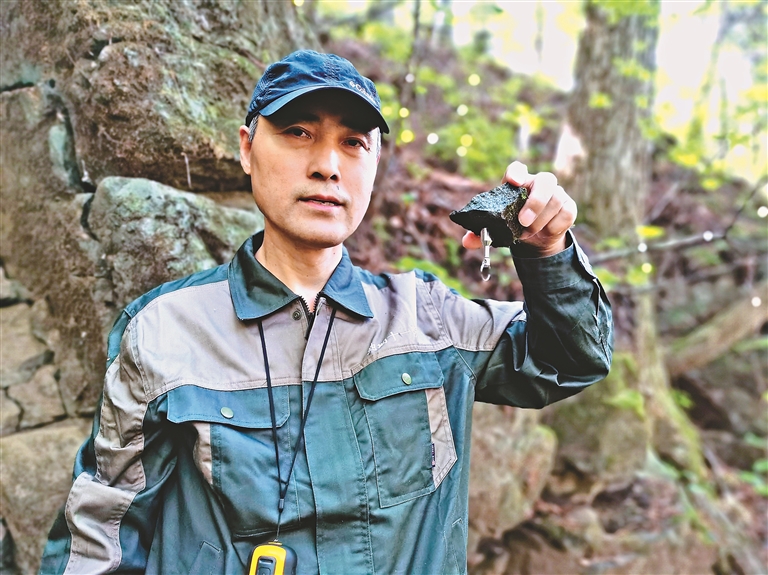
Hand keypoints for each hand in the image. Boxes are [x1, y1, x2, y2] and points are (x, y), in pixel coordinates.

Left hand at [461, 161, 575, 256]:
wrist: (536, 239)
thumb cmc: (513, 225)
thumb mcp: (497, 229)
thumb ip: (481, 233)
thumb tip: (468, 241)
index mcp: (519, 183)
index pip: (518, 169)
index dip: (516, 172)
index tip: (512, 181)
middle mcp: (539, 184)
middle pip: (546, 180)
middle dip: (535, 201)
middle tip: (522, 221)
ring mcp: (556, 194)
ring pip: (556, 199)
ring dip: (541, 220)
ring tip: (528, 232)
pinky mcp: (568, 207)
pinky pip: (566, 213)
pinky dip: (554, 226)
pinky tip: (545, 232)